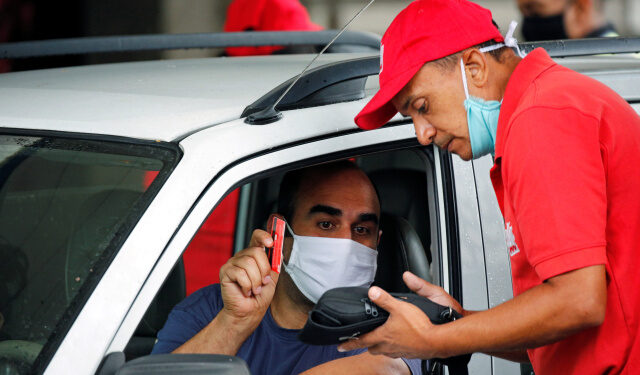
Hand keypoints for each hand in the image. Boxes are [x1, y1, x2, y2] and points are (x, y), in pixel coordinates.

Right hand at [218, 229, 278, 328]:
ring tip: (254, 289)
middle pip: (256, 251)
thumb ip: (275, 265)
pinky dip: (247, 285)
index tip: (271, 243)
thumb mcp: (272, 279)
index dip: (264, 236)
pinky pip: (240, 273)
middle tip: (263, 282)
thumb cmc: (259, 297)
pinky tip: (245, 291)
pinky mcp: (225, 272)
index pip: (257, 237)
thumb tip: (279, 251)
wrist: (249, 312)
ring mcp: (232, 263)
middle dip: (264, 269)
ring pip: (249, 263)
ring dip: (256, 281)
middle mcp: (242, 256)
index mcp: (253, 256)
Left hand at [337, 272, 462, 358]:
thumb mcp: (400, 307)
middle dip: (365, 345)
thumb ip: (384, 299)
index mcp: (383, 336)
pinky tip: (398, 342)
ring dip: (379, 346)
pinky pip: (396, 352)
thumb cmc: (420, 326)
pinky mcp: (409, 353)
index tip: (340, 346)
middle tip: (359, 342)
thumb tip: (372, 292)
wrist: (437, 341)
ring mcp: (399, 351)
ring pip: (384, 351)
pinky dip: (394, 347)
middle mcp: (388, 347)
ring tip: (378, 341)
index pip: (361, 341)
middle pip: (371, 348)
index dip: (349, 343)